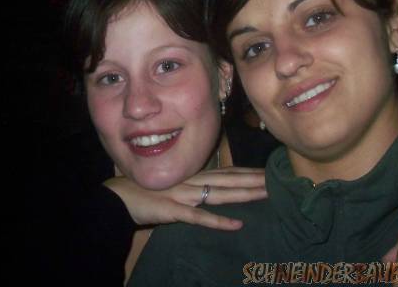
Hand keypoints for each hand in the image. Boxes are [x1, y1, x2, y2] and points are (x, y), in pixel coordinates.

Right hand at [103, 167, 266, 230]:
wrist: (119, 196)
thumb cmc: (146, 191)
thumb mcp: (174, 186)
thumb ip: (193, 187)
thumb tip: (211, 189)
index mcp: (192, 176)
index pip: (226, 172)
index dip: (248, 172)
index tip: (268, 172)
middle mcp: (192, 182)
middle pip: (229, 180)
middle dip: (254, 180)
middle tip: (278, 179)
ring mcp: (184, 195)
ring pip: (220, 194)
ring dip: (244, 194)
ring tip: (266, 194)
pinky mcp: (174, 211)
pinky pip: (200, 217)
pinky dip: (219, 221)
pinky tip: (237, 225)